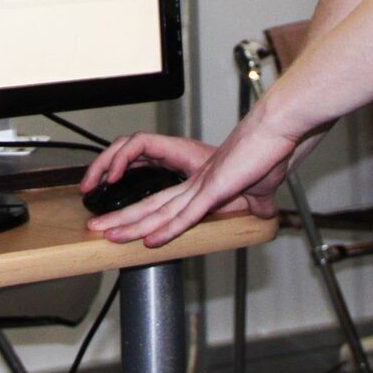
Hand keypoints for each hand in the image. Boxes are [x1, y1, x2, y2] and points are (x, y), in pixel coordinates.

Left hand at [81, 113, 298, 246]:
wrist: (276, 132)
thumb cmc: (269, 155)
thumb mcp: (260, 189)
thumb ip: (256, 202)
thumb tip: (263, 212)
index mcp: (202, 184)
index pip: (163, 203)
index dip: (140, 216)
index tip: (122, 227)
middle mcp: (195, 184)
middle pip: (151, 205)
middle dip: (121, 219)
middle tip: (96, 228)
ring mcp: (202, 186)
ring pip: (160, 210)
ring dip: (131, 224)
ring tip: (106, 234)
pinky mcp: (214, 189)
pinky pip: (186, 214)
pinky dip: (167, 229)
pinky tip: (149, 239)